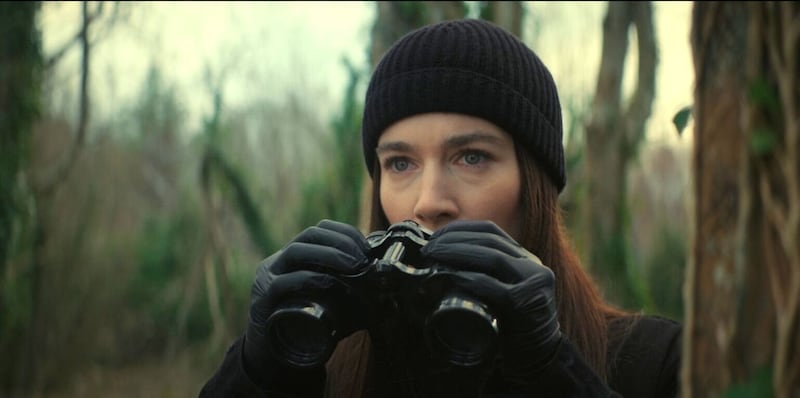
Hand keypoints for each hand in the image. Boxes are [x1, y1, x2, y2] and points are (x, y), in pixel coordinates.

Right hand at [243, 220, 370, 392]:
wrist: (274, 356)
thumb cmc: (306, 326)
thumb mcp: (328, 301)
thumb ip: (348, 289)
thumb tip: (385, 285)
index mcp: (295, 257)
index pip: (320, 230)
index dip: (345, 233)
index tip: (366, 248)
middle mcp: (279, 261)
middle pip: (309, 235)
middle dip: (340, 243)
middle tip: (362, 259)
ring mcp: (267, 278)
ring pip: (295, 252)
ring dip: (329, 255)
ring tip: (352, 267)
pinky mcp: (263, 300)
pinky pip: (283, 282)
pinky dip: (309, 279)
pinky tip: (328, 282)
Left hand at [421, 220, 561, 382]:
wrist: (537, 355)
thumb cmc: (510, 324)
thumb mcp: (497, 290)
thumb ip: (480, 274)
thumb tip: (439, 261)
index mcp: (523, 257)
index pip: (490, 230)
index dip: (460, 229)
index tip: (435, 236)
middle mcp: (532, 264)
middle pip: (489, 241)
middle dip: (454, 240)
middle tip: (428, 248)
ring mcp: (534, 282)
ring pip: (494, 258)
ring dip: (458, 253)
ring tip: (434, 256)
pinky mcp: (530, 303)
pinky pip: (499, 288)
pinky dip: (473, 281)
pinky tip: (454, 277)